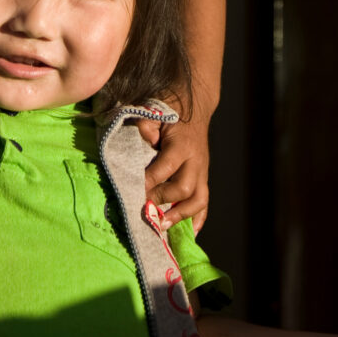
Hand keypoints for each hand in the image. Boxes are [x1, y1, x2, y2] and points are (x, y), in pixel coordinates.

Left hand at [140, 116, 209, 230]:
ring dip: (180, 215)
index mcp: (182, 144)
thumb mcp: (156, 108)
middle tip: (143, 206)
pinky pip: (205, 201)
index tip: (132, 189)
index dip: (148, 181)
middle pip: (184, 188)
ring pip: (198, 199)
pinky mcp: (204, 176)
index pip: (165, 168)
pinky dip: (198, 218)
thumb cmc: (172, 106)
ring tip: (162, 225)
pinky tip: (189, 233)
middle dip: (162, 199)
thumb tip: (142, 143)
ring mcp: (202, 170)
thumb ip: (146, 124)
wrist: (196, 103)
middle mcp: (196, 160)